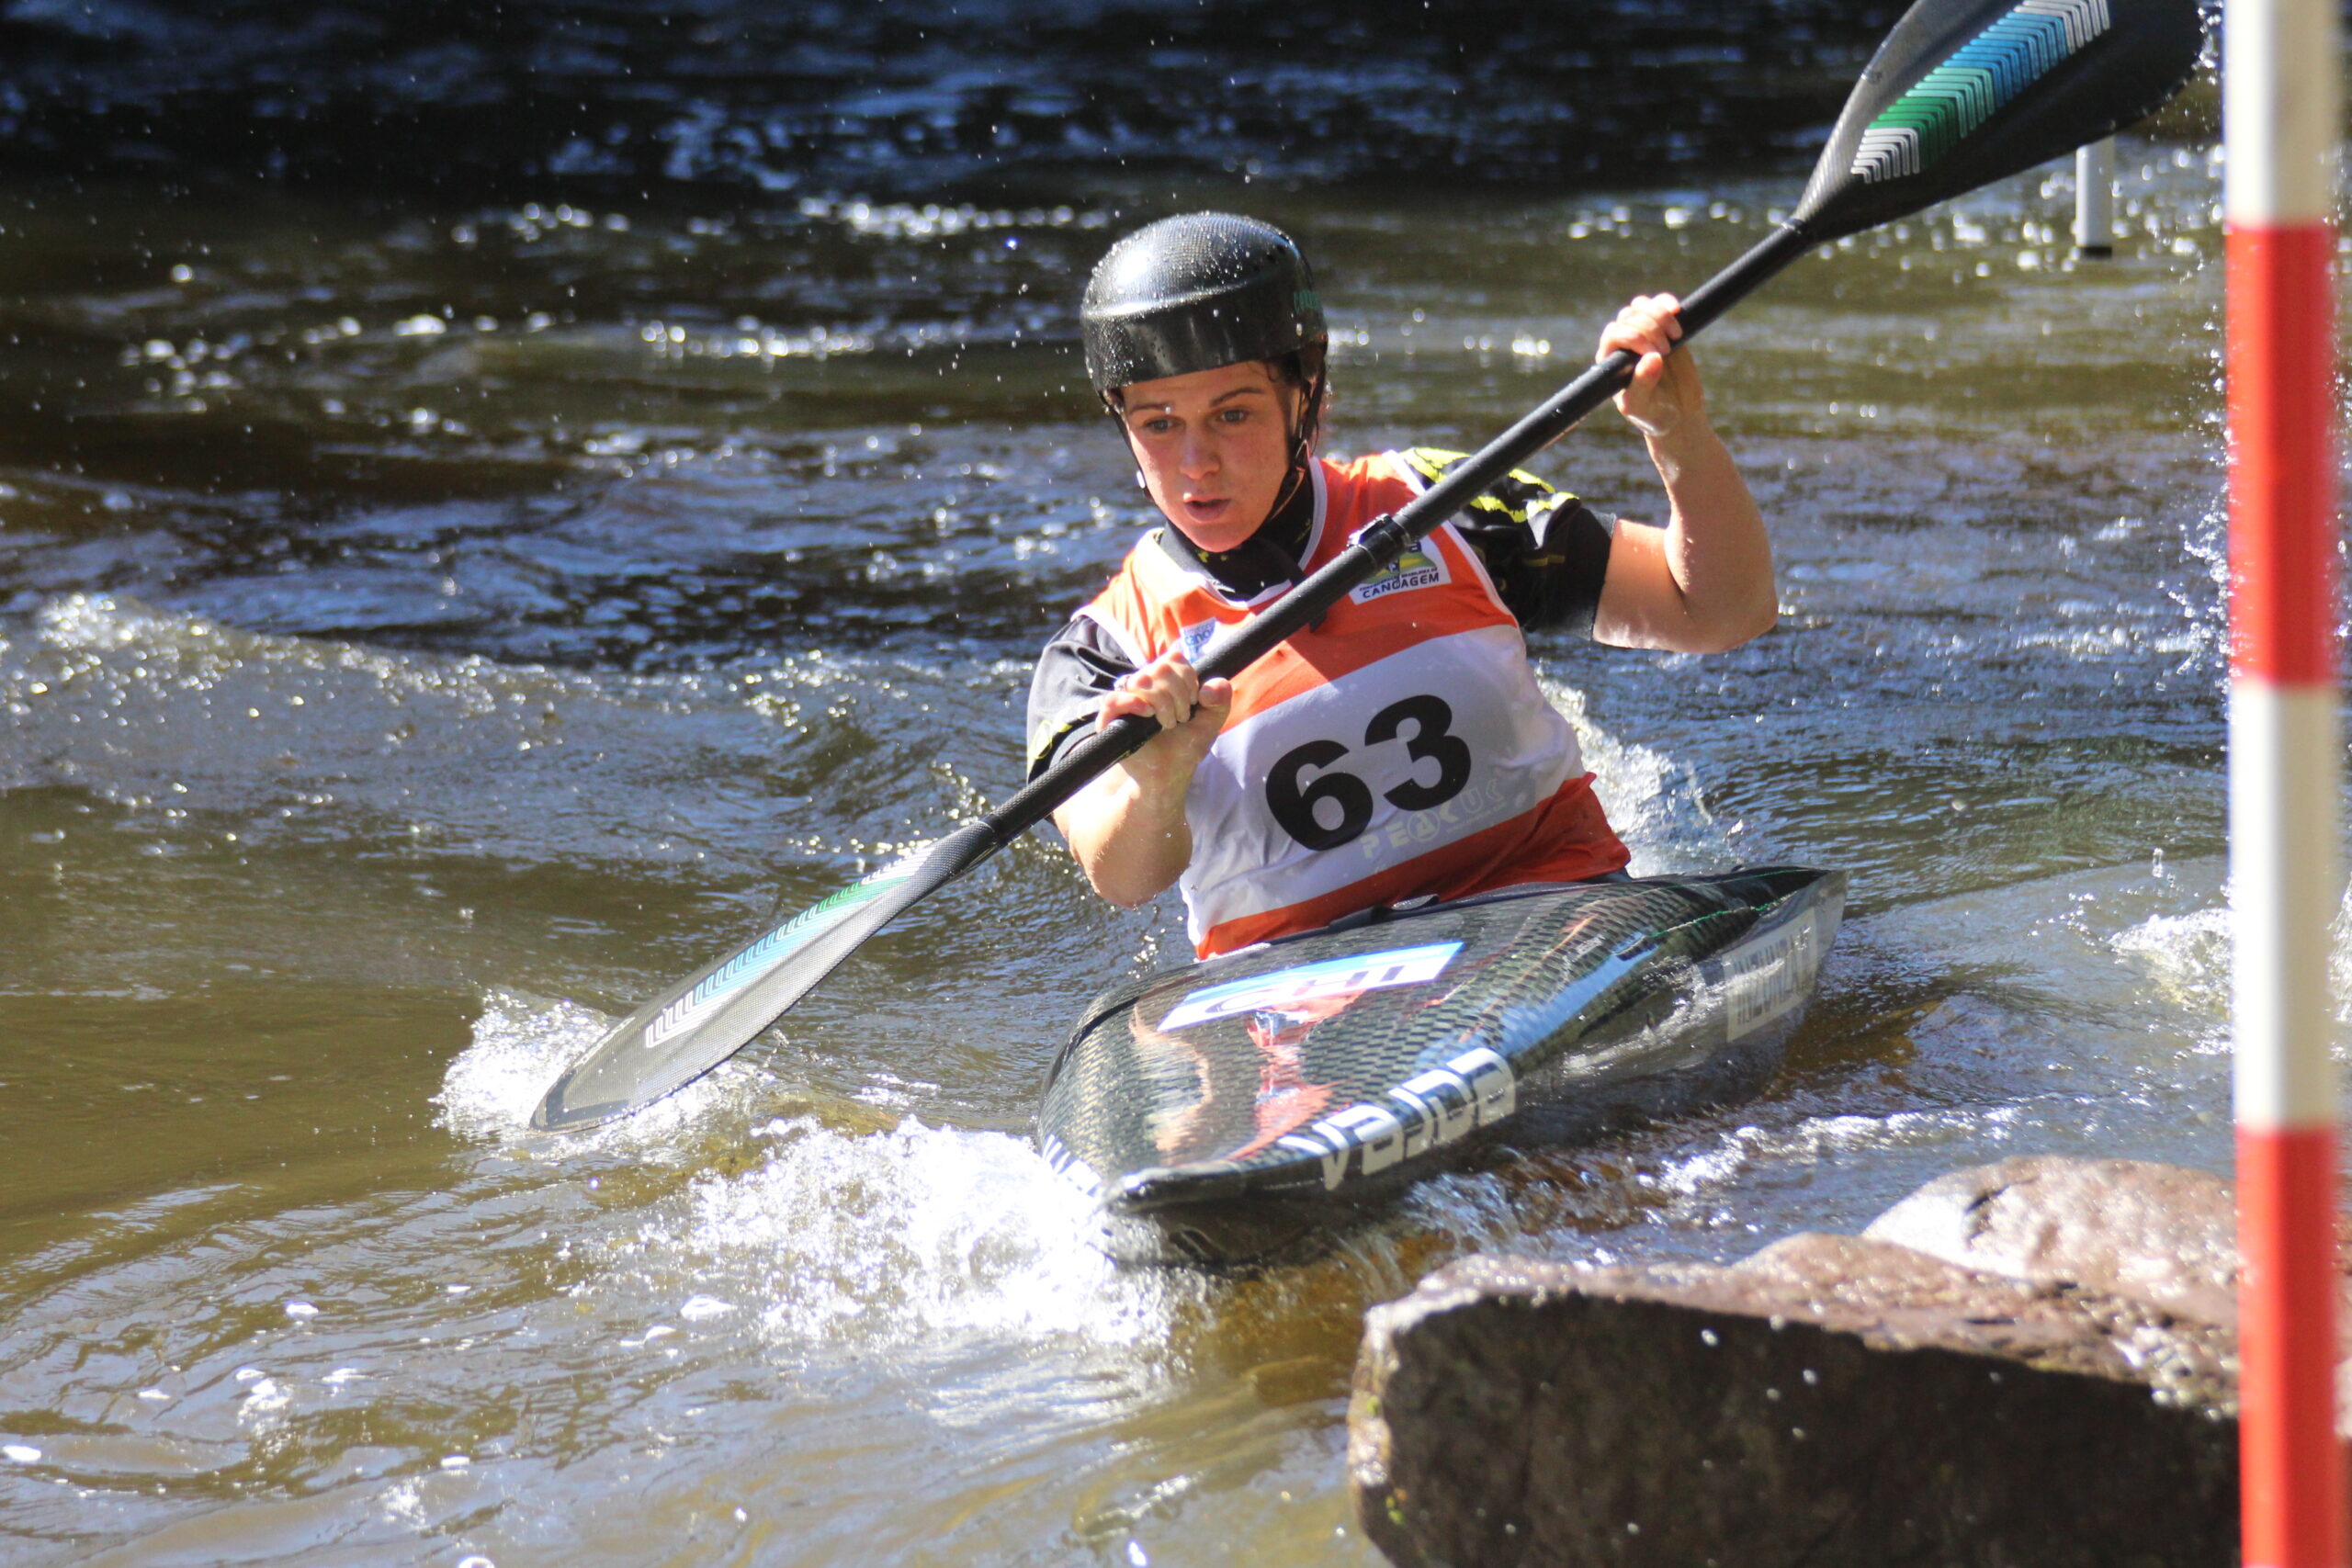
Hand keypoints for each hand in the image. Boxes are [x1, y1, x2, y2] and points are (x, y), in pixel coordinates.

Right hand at [1098, 650, 1231, 791]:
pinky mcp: (1110, 719)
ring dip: (1162, 703)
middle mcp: (1143, 685)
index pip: (1174, 658)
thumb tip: (1208, 688)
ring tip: (1167, 724)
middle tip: (1181, 718)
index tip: (1194, 702)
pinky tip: (1148, 715)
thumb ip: (1220, 700)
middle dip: (1179, 695)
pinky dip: (1133, 703)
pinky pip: (1113, 699)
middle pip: (1160, 668)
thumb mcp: (1211, 722)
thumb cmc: (1185, 746)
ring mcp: (1125, 700)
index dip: (1188, 678)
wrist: (1170, 774)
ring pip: (1140, 680)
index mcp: (1165, 680)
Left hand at [1600, 293, 1704, 440]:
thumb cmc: (1653, 415)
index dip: (1634, 337)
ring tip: (1676, 335)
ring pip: (1641, 306)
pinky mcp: (1663, 328)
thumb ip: (1642, 384)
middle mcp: (1623, 345)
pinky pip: (1659, 304)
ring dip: (1659, 314)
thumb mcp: (1642, 406)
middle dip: (1651, 328)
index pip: (1614, 333)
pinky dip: (1666, 302)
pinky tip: (1678, 311)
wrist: (1678, 414)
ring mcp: (1643, 334)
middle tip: (1667, 351)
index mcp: (1611, 361)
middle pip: (1629, 317)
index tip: (1655, 354)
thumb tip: (1652, 358)